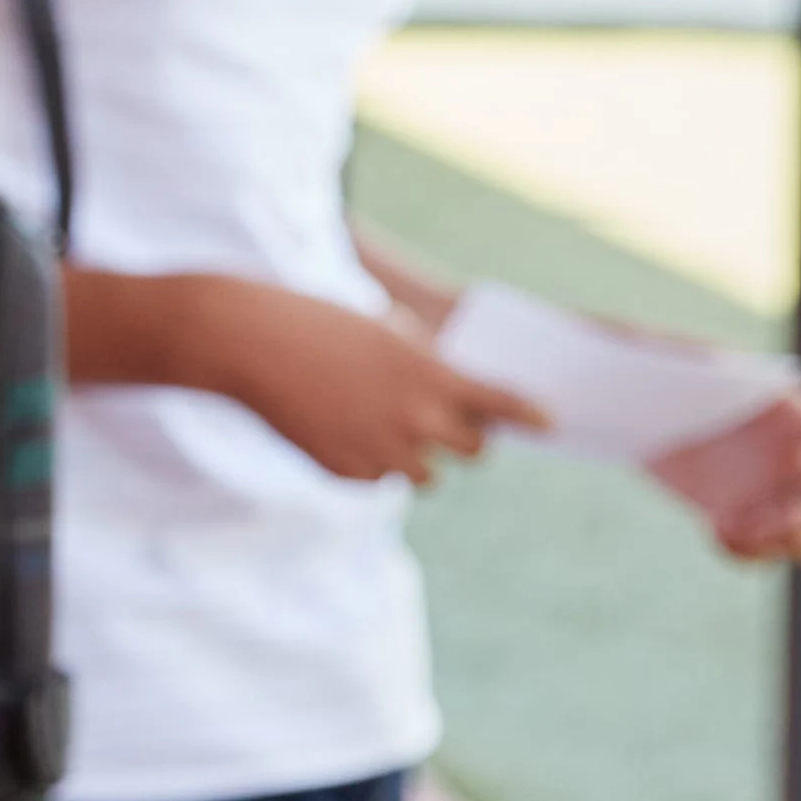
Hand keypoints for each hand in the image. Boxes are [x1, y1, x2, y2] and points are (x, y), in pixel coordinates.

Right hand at [178, 275, 548, 483]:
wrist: (250, 341)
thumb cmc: (318, 322)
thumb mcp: (384, 330)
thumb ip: (423, 364)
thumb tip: (447, 397)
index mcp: (431, 376)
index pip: (501, 403)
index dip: (529, 415)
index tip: (549, 423)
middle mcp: (416, 419)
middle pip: (473, 451)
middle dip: (464, 440)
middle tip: (447, 426)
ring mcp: (382, 450)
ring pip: (425, 474)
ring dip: (415, 457)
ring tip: (380, 426)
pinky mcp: (347, 472)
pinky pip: (376, 478)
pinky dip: (366, 460)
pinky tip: (335, 428)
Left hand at [642, 384, 800, 562]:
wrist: (633, 402)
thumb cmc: (667, 367)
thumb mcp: (689, 361)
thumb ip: (712, 367)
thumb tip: (718, 369)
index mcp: (798, 418)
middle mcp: (798, 462)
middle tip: (786, 521)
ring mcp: (773, 496)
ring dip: (787, 543)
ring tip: (742, 528)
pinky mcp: (739, 519)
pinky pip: (761, 551)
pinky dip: (747, 551)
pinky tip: (716, 530)